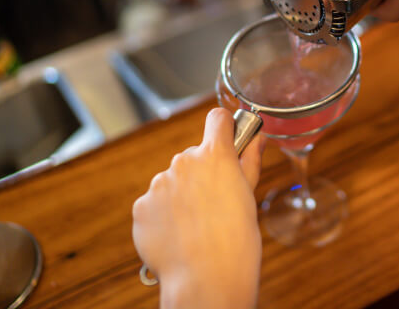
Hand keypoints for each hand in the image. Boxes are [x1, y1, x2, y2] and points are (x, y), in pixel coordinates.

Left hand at [132, 108, 264, 308]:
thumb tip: (257, 138)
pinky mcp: (142, 206)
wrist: (206, 279)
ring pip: (172, 181)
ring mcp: (159, 184)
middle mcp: (184, 162)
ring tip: (196, 226)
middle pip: (193, 157)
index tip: (227, 138)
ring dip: (181, 196)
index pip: (217, 119)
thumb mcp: (250, 195)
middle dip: (201, 174)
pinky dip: (164, 216)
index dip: (223, 128)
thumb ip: (250, 160)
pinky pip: (154, 204)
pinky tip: (178, 236)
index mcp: (215, 155)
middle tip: (214, 203)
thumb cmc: (236, 239)